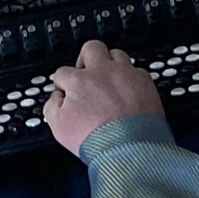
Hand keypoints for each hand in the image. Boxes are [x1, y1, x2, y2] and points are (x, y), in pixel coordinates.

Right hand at [42, 39, 165, 155]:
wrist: (130, 149)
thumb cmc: (98, 140)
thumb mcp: (59, 128)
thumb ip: (52, 107)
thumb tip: (56, 99)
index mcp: (79, 81)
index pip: (63, 72)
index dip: (62, 83)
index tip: (66, 92)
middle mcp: (103, 72)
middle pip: (91, 48)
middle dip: (86, 60)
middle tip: (87, 74)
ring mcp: (126, 75)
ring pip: (116, 54)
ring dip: (110, 65)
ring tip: (109, 81)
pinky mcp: (145, 83)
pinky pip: (137, 70)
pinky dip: (131, 79)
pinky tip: (128, 91)